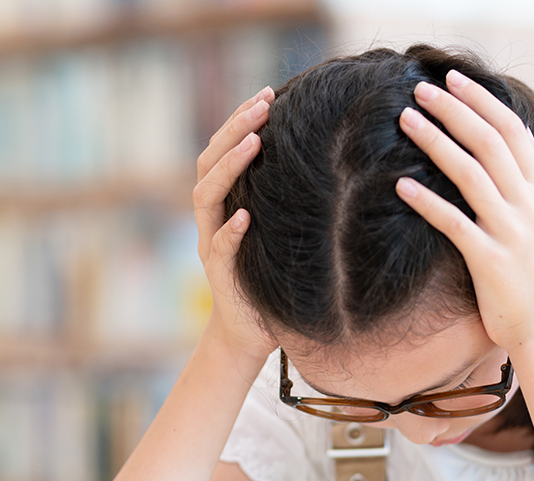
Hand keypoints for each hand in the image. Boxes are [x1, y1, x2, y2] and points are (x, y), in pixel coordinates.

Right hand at [193, 88, 276, 361]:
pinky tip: (246, 215)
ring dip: (229, 167)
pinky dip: (230, 230)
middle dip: (234, 129)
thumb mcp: (278, 234)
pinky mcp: (219, 274)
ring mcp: (211, 245)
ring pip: (206, 197)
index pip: (222, 153)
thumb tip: (327, 165)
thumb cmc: (271, 279)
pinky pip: (219, 247)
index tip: (267, 95)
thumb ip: (284, 204)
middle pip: (208, 164)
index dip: (240, 122)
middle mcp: (211, 220)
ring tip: (254, 142)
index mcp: (224, 205)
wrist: (249, 331)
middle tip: (263, 103)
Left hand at [395, 72, 533, 353]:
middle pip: (491, 141)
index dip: (484, 102)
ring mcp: (513, 232)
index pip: (515, 133)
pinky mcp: (491, 260)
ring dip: (436, 141)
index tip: (456, 82)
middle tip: (422, 89)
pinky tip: (400, 185)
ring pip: (472, 173)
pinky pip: (454, 222)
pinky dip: (427, 201)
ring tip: (406, 120)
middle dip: (456, 109)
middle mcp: (532, 206)